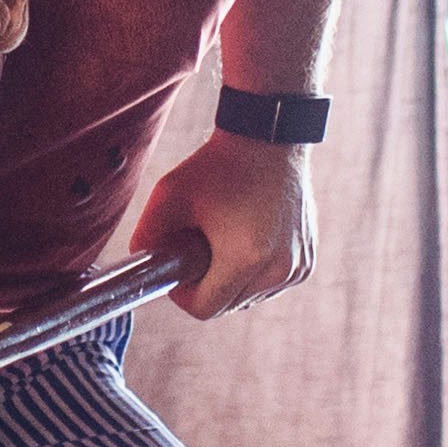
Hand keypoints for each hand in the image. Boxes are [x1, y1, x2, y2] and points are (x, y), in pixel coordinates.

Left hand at [133, 124, 316, 325]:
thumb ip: (146, 235)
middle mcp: (278, 269)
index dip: (183, 296)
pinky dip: (257, 272)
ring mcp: (298, 265)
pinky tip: (248, 240)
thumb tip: (140, 262)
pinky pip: (273, 283)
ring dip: (233, 281)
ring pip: (252, 297)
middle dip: (208, 285)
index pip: (206, 309)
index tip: (177, 271)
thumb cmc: (219, 164)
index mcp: (245, 259)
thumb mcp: (169, 195)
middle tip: (198, 250)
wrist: (269, 137)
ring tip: (224, 241)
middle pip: (229, 305)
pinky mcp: (307, 259)